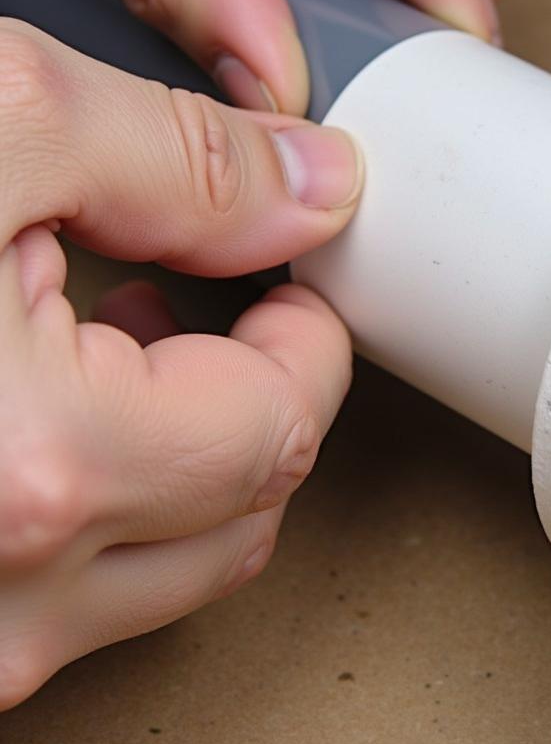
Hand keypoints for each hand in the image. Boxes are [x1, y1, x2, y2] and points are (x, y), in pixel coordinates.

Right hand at [0, 20, 360, 708]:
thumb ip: (176, 154)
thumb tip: (315, 184)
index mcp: (42, 466)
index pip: (282, 425)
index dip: (308, 339)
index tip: (290, 278)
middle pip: (243, 507)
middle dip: (260, 395)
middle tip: (226, 299)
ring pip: (163, 563)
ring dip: (185, 448)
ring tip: (125, 330)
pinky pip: (66, 589)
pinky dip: (100, 493)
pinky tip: (51, 392)